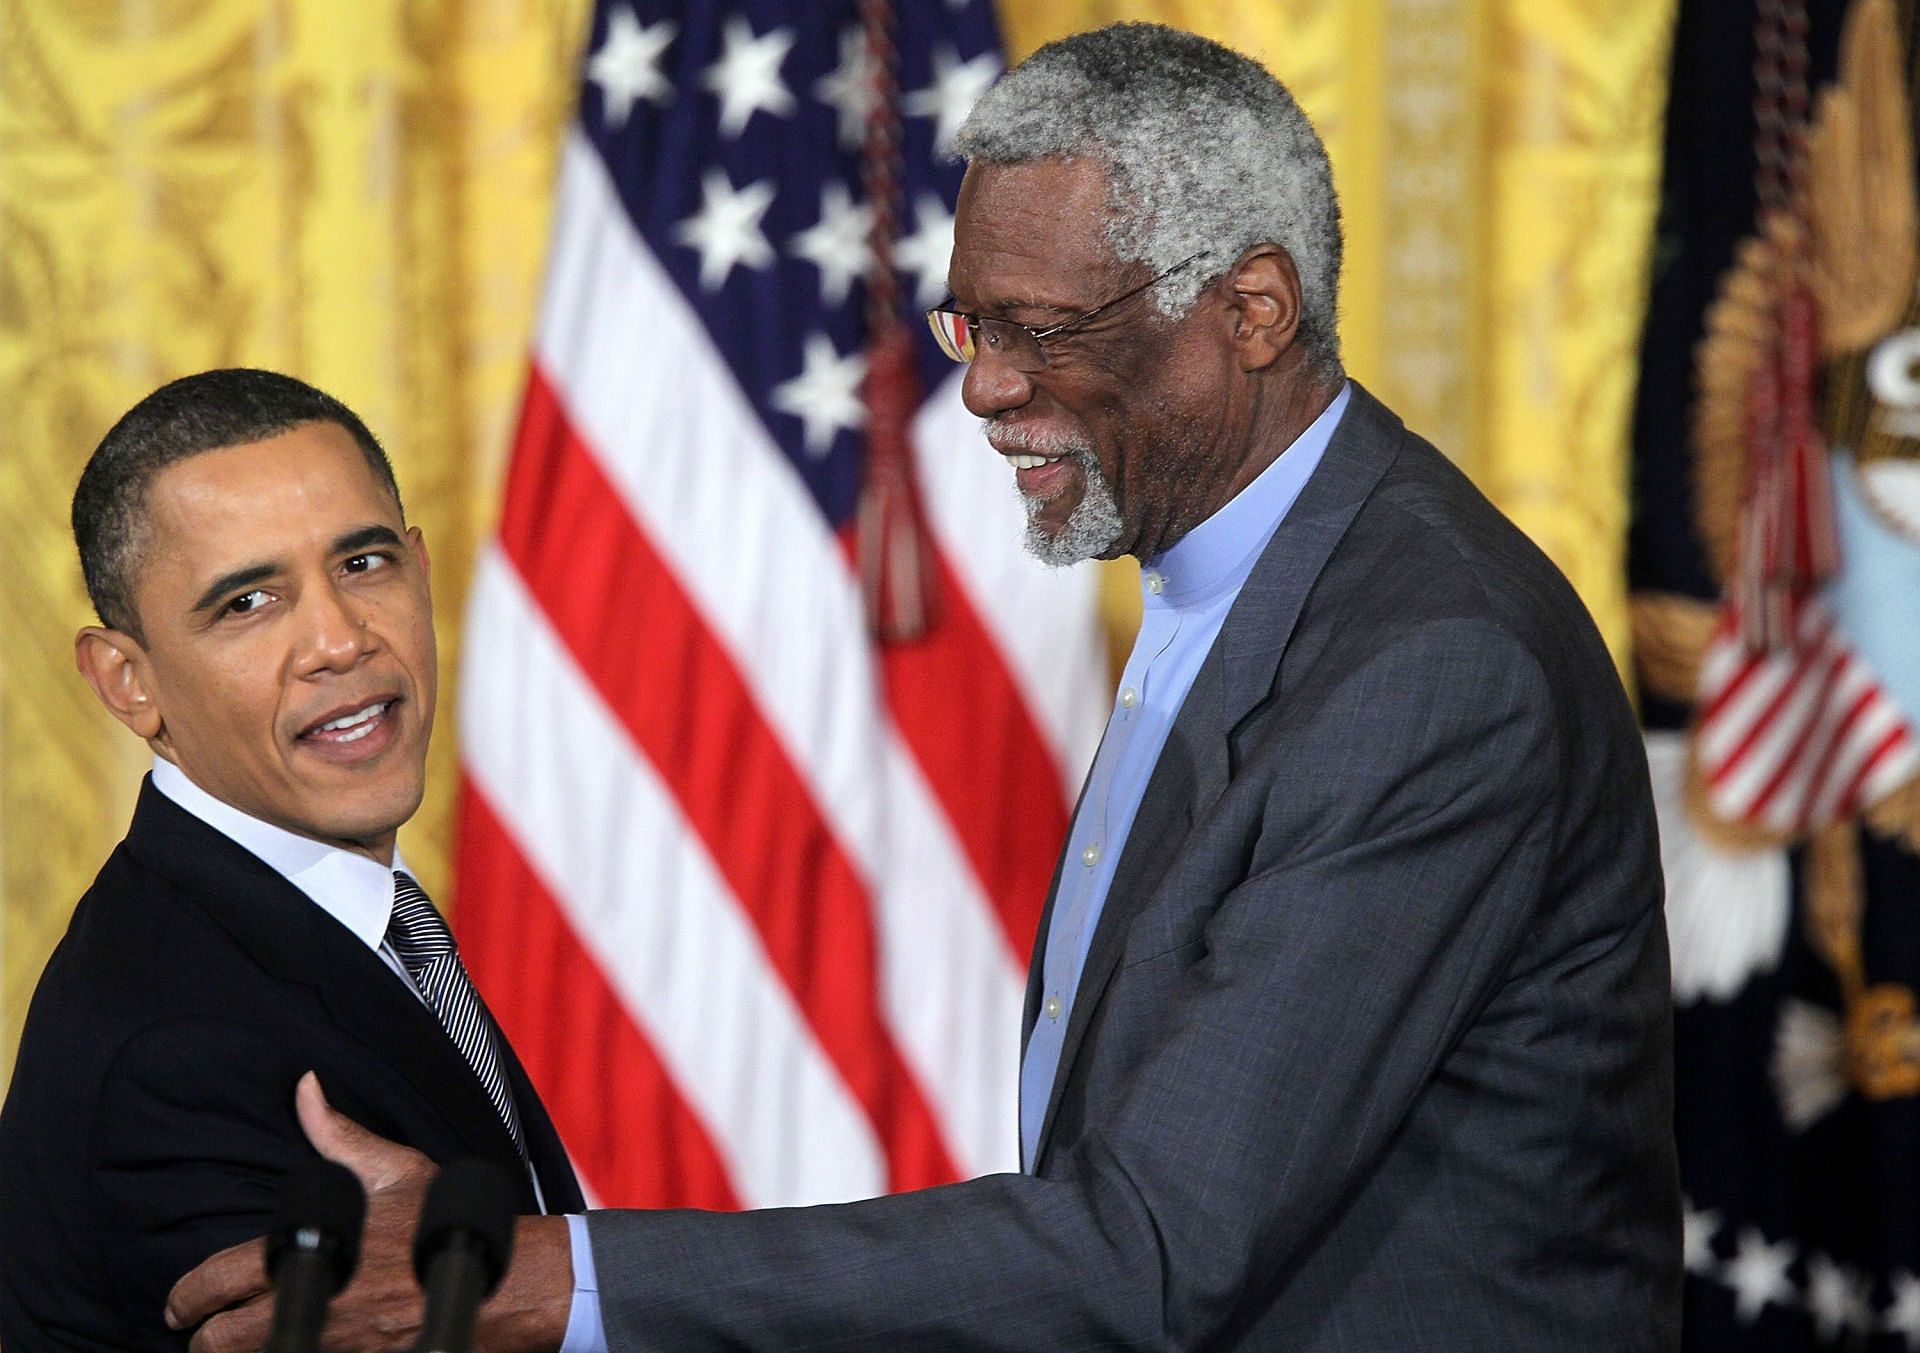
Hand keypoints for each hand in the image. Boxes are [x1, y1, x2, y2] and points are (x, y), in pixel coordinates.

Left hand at [167, 1073, 576, 1351]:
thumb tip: (305, 1087)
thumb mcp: (396, 1172)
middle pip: (218, 1344)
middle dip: (206, 1339)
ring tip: (247, 1343)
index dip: (186, 1298)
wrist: (504, 1284)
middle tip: (205, 1333)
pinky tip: (292, 1347)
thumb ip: (338, 1136)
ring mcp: (331, 1347)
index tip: (180, 1306)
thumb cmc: (446, 1224)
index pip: (216, 1282)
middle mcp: (311, 1306)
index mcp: (310, 1250)